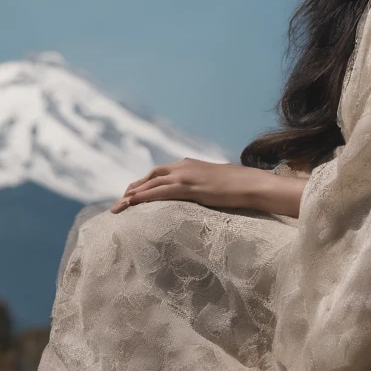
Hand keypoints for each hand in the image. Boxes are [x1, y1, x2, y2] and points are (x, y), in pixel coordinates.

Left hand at [109, 158, 259, 213]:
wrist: (251, 184)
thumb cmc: (237, 186)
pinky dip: (144, 196)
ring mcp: (186, 176)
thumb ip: (200, 184)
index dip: (143, 183)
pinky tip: (133, 203)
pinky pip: (161, 191)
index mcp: (188, 164)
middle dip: (133, 188)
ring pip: (151, 183)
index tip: (131, 194)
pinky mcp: (189, 187)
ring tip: (118, 207)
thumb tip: (197, 194)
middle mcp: (183, 166)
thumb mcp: (213, 182)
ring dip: (132, 195)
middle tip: (120, 202)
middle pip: (150, 176)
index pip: (159, 172)